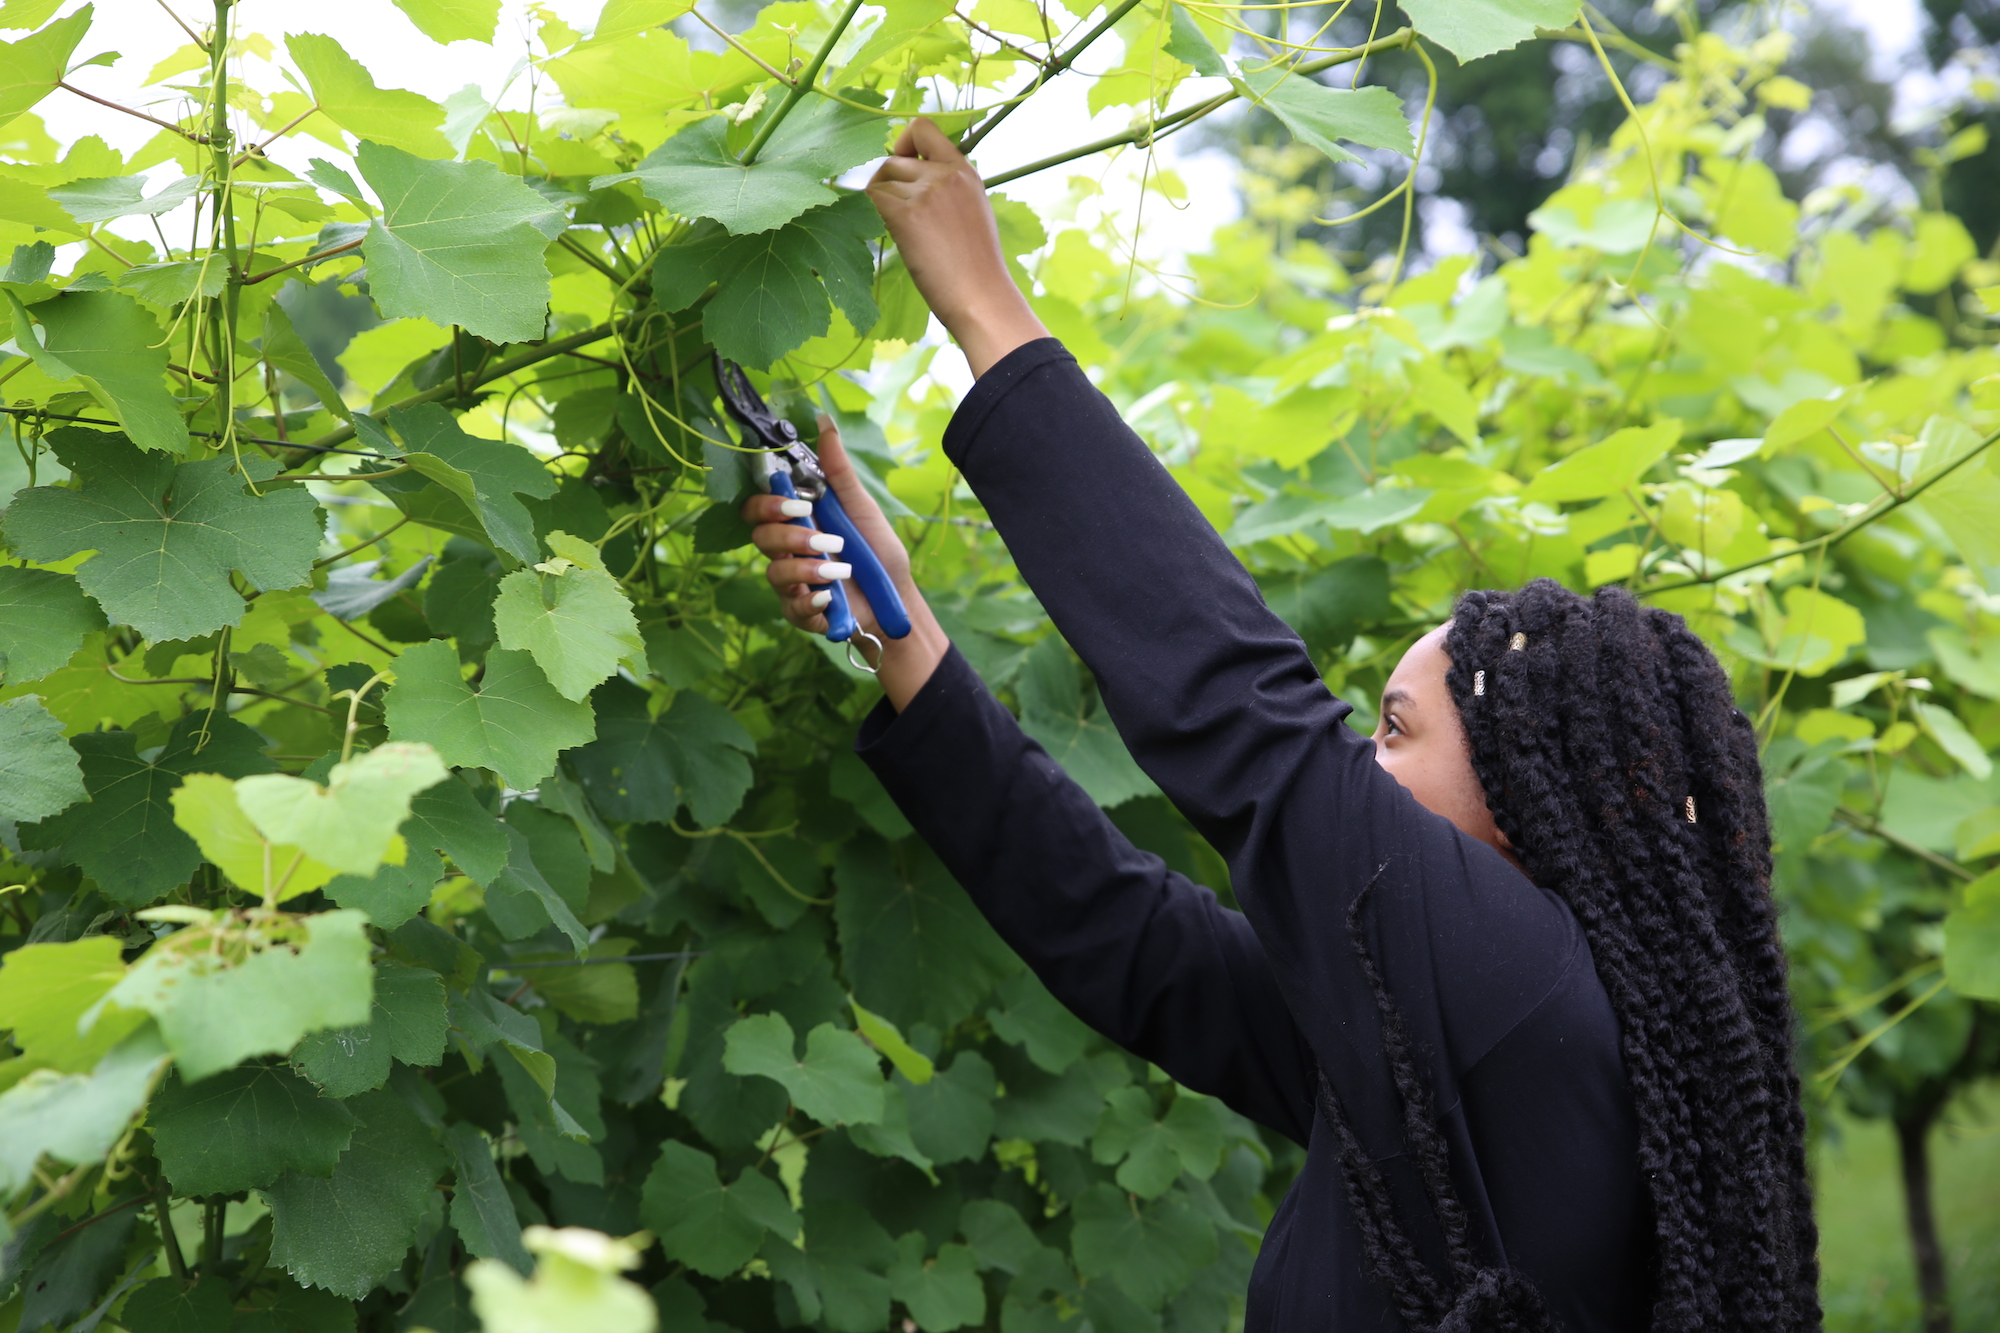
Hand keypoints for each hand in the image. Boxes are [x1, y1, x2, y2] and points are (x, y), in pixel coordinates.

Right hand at [741, 417, 950, 710]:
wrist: (895, 600)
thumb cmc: (877, 552)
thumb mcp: (860, 508)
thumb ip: (837, 470)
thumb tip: (824, 422)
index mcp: (798, 521)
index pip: (759, 507)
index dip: (766, 503)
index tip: (795, 503)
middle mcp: (788, 550)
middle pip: (760, 536)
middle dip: (788, 536)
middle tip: (822, 539)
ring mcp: (791, 583)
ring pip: (774, 572)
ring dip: (807, 569)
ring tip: (840, 569)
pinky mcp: (800, 612)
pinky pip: (790, 607)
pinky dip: (810, 601)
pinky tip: (830, 596)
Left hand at [866, 118, 1048, 377]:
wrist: (982, 296)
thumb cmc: (977, 268)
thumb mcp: (973, 212)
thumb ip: (948, 190)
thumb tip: (910, 184)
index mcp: (965, 171)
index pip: (923, 128)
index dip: (903, 143)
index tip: (901, 164)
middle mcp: (945, 174)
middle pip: (893, 161)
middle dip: (888, 186)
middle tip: (897, 219)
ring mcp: (926, 192)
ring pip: (880, 182)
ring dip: (880, 207)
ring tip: (902, 235)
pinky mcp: (907, 214)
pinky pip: (872, 200)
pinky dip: (871, 216)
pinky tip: (889, 236)